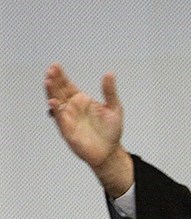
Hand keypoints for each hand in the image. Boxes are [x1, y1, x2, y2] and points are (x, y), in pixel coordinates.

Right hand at [44, 64, 132, 196]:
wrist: (110, 151)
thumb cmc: (111, 130)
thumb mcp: (114, 108)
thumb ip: (110, 91)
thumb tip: (110, 74)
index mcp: (81, 101)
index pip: (67, 86)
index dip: (61, 76)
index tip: (56, 66)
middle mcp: (72, 108)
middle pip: (59, 92)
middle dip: (54, 81)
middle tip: (51, 70)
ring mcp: (68, 119)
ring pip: (56, 103)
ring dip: (51, 93)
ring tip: (48, 81)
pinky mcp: (68, 131)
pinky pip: (60, 119)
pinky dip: (56, 111)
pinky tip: (53, 102)